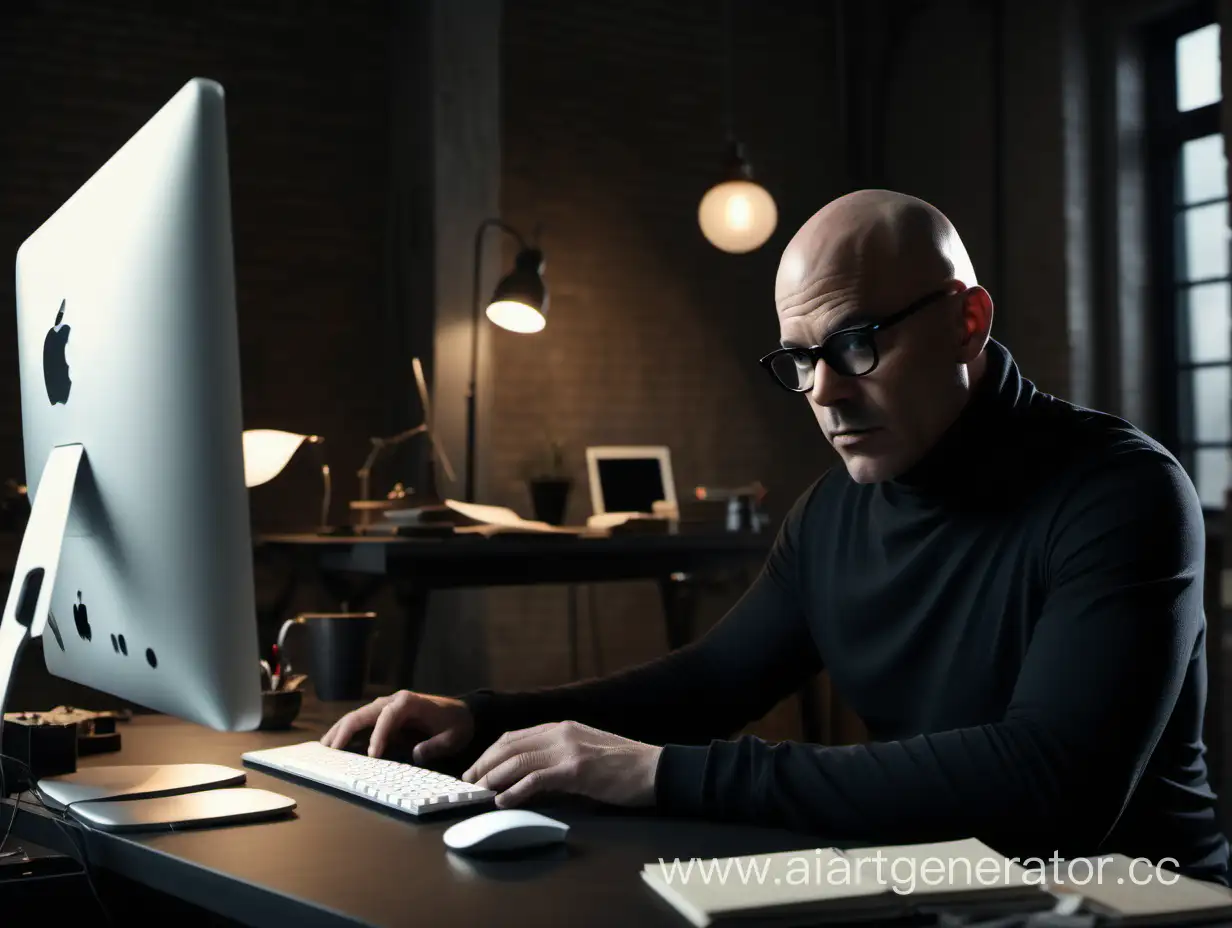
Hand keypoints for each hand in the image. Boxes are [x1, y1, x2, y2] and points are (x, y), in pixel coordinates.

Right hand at [321, 690, 473, 762]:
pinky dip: (345, 733)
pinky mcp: (381, 716)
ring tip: (324, 750)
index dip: (379, 735)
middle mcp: (392, 701)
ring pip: (355, 717)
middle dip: (346, 732)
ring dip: (339, 732)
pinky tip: (333, 745)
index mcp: (409, 702)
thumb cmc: (456, 724)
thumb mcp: (453, 736)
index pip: (388, 716)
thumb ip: (436, 745)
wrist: (461, 713)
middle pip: (363, 713)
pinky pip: (360, 723)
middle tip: (331, 753)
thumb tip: (415, 754)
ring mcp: (384, 707)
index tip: (373, 755)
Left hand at [461, 720, 661, 808]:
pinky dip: (515, 789)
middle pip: (510, 745)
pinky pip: (536, 778)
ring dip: (493, 777)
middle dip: (484, 764)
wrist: (656, 769)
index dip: (491, 753)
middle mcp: (562, 732)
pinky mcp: (577, 769)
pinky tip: (504, 800)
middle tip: (469, 783)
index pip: (515, 736)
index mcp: (564, 727)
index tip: (477, 769)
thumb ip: (559, 759)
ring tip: (479, 793)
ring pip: (518, 760)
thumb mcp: (587, 753)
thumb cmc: (624, 768)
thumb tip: (527, 780)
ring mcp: (569, 749)